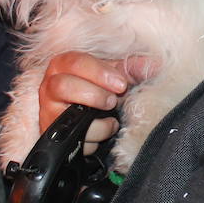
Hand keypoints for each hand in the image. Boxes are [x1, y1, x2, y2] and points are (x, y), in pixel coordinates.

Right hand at [36, 51, 158, 153]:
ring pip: (65, 116)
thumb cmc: (99, 90)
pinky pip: (72, 140)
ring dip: (95, 122)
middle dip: (93, 95)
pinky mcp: (52, 135)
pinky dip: (93, 140)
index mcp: (63, 65)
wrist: (86, 121)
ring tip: (111, 121)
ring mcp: (48, 112)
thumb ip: (132, 69)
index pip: (75, 62)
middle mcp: (49, 86)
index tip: (121, 84)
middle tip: (113, 102)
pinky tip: (103, 133)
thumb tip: (155, 65)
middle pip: (63, 86)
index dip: (99, 72)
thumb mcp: (114, 76)